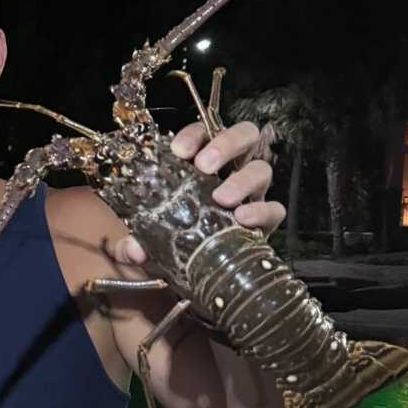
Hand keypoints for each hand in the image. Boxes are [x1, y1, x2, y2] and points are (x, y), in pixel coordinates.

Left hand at [106, 121, 285, 265]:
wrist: (196, 274)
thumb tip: (133, 250)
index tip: (179, 150)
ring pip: (261, 169)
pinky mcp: (265, 220)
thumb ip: (133, 244)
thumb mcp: (148, 241)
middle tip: (205, 166)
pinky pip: (275, 209)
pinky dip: (262, 210)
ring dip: (242, 179)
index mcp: (201, 164)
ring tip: (221, 197)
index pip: (203, 132)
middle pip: (243, 136)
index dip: (194, 135)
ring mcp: (251, 194)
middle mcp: (230, 171)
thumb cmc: (173, 243)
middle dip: (226, 144)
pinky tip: (242, 218)